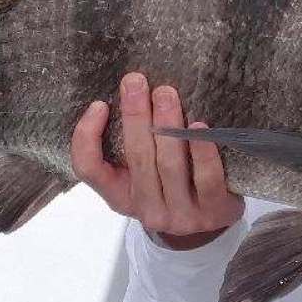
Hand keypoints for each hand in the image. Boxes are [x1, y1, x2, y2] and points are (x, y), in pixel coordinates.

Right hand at [70, 72, 244, 249]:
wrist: (215, 221)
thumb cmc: (175, 184)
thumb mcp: (144, 172)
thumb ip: (133, 142)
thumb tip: (129, 90)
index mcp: (121, 195)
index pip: (90, 170)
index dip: (87, 138)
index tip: (99, 105)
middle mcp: (147, 209)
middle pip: (136, 160)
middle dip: (135, 117)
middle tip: (136, 81)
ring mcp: (181, 214)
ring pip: (169, 167)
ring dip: (167, 126)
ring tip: (165, 94)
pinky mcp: (214, 211)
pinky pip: (206, 178)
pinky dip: (201, 151)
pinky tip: (199, 127)